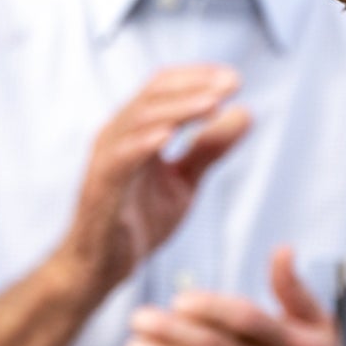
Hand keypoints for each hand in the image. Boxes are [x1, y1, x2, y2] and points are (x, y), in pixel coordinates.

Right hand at [56, 64, 249, 304]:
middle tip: (232, 83)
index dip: (198, 76)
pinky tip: (168, 135)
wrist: (103, 269)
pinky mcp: (100, 188)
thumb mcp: (184, 181)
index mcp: (135, 129)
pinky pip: (119, 160)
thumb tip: (245, 112)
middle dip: (195, 86)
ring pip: (138, 120)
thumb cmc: (138, 221)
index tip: (235, 79)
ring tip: (212, 103)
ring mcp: (106, 160)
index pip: (163, 86)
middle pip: (153, 95)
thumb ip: (209, 149)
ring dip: (177, 109)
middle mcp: (117, 136)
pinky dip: (142, 144)